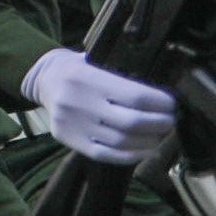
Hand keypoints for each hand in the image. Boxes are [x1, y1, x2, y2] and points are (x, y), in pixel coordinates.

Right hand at [23, 48, 176, 167]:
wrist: (43, 80)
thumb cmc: (78, 69)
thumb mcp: (96, 60)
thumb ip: (123, 75)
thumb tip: (161, 95)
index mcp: (87, 77)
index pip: (135, 96)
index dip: (161, 103)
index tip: (172, 105)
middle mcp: (77, 101)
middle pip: (132, 122)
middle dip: (159, 124)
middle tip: (170, 121)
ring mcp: (72, 123)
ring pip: (122, 141)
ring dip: (149, 141)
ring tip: (158, 135)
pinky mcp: (68, 139)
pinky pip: (105, 154)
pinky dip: (130, 155)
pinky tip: (143, 150)